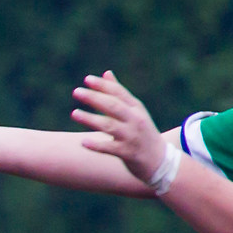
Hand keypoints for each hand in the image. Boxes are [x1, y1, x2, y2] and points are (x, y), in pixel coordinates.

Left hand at [69, 71, 168, 185]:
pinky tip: (83, 142)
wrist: (159, 159)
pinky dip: (97, 145)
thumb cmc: (142, 132)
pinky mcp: (128, 153)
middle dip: (94, 98)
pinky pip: (110, 148)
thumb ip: (119, 93)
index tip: (87, 79)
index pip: (119, 93)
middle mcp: (135, 120)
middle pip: (113, 106)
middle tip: (76, 92)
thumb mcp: (134, 111)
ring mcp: (132, 136)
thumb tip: (106, 73)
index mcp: (136, 108)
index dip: (103, 86)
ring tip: (74, 113)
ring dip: (91, 119)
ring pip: (109, 126)